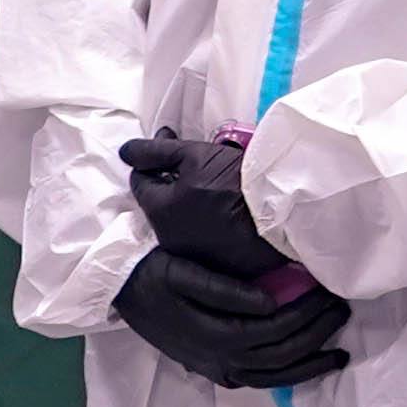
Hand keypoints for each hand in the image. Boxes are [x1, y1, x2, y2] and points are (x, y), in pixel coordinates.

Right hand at [117, 245, 351, 389]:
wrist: (116, 291)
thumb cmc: (150, 273)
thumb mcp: (182, 271)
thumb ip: (225, 290)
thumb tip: (270, 301)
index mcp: (212, 333)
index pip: (272, 328)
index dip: (303, 314)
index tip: (327, 293)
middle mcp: (217, 359)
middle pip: (279, 355)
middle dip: (315, 334)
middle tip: (340, 310)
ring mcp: (214, 369)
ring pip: (273, 377)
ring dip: (308, 366)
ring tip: (339, 354)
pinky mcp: (212, 370)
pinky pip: (258, 381)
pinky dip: (285, 379)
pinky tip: (304, 369)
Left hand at [121, 127, 334, 309]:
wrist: (282, 211)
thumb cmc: (236, 179)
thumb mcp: (193, 155)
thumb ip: (156, 152)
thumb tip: (125, 151)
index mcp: (160, 212)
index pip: (141, 182)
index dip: (150, 159)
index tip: (166, 142)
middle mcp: (171, 239)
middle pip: (161, 203)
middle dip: (169, 180)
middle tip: (190, 162)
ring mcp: (195, 255)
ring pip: (181, 222)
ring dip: (188, 201)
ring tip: (209, 183)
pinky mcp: (220, 264)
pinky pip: (205, 238)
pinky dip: (208, 221)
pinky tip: (223, 208)